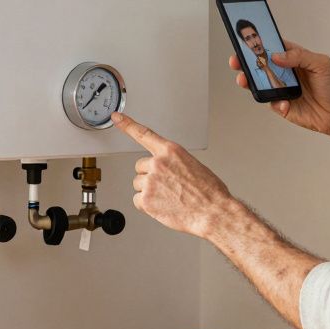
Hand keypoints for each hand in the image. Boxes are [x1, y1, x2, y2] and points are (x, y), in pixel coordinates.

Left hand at [111, 112, 234, 237]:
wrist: (212, 211)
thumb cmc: (209, 191)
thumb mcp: (193, 165)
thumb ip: (174, 162)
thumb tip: (167, 169)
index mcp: (171, 151)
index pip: (144, 134)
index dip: (127, 124)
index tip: (117, 117)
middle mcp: (158, 163)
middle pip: (140, 167)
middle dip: (150, 175)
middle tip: (167, 186)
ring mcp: (150, 181)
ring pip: (139, 184)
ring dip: (149, 191)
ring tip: (169, 197)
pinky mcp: (146, 199)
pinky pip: (138, 200)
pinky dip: (147, 206)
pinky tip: (163, 206)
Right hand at [229, 40, 329, 139]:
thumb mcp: (321, 64)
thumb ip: (299, 56)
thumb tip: (276, 56)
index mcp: (293, 58)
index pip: (272, 47)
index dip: (258, 43)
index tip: (245, 40)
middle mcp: (285, 73)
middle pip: (260, 65)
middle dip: (245, 62)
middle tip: (236, 60)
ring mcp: (282, 89)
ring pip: (260, 84)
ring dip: (250, 81)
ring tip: (244, 79)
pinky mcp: (282, 106)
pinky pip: (271, 103)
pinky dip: (276, 103)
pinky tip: (286, 103)